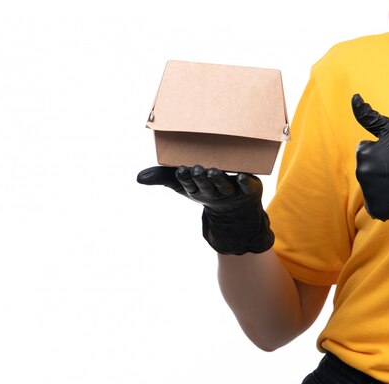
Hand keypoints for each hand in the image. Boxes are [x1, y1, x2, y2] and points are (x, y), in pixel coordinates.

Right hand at [137, 165, 273, 254]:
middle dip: (201, 179)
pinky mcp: (249, 189)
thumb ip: (162, 177)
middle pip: (206, 187)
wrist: (237, 209)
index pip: (190, 185)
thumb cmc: (206, 189)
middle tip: (197, 168)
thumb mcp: (182, 184)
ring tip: (213, 171)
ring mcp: (232, 191)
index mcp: (198, 190)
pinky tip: (244, 176)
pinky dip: (246, 182)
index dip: (186, 179)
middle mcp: (214, 192)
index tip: (181, 169)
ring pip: (224, 187)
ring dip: (219, 180)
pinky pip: (248, 186)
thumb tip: (138, 178)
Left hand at [351, 94, 388, 226]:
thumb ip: (369, 116)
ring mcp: (369, 193)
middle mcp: (361, 173)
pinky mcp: (378, 209)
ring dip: (383, 185)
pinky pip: (377, 206)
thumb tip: (354, 98)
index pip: (366, 153)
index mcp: (363, 153)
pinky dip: (386, 202)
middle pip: (368, 171)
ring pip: (372, 188)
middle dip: (381, 169)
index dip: (383, 153)